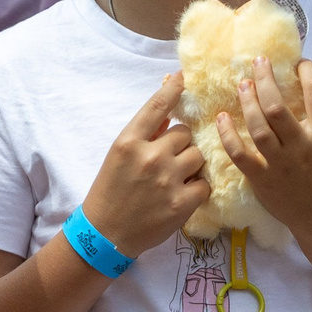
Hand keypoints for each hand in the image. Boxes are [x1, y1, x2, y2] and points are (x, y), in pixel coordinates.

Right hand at [79, 74, 210, 257]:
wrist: (106, 234)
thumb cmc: (110, 191)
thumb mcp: (118, 155)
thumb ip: (144, 133)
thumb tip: (168, 111)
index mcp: (128, 142)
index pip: (156, 106)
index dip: (172, 89)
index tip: (182, 77)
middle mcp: (149, 156)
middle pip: (185, 133)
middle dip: (180, 145)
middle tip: (168, 161)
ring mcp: (167, 180)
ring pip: (198, 156)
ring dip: (191, 164)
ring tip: (176, 178)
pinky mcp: (182, 203)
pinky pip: (204, 183)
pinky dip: (197, 188)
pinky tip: (182, 194)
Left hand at [214, 57, 311, 241]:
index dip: (306, 71)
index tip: (297, 63)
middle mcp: (302, 148)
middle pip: (277, 107)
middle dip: (265, 79)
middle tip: (258, 62)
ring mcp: (281, 165)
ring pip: (258, 127)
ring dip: (246, 102)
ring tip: (242, 84)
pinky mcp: (263, 181)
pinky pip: (240, 155)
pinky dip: (228, 135)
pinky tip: (221, 118)